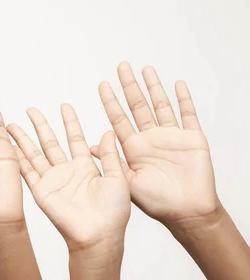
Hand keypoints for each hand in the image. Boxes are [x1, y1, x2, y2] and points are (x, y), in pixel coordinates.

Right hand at [7, 105, 129, 249]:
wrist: (98, 236)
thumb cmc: (114, 213)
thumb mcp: (118, 178)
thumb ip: (110, 155)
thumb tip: (109, 131)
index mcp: (86, 166)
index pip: (75, 138)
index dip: (70, 122)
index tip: (64, 106)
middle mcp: (67, 171)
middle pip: (50, 142)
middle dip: (40, 125)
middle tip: (31, 109)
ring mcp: (52, 181)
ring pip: (34, 154)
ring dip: (23, 139)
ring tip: (11, 124)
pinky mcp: (41, 192)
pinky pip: (27, 172)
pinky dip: (17, 160)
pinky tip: (8, 148)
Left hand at [94, 62, 217, 226]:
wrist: (186, 212)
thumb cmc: (156, 202)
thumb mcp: (126, 182)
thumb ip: (110, 162)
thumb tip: (88, 146)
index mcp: (133, 147)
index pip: (119, 118)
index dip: (111, 101)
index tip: (102, 84)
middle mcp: (150, 138)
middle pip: (138, 106)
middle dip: (129, 86)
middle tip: (121, 66)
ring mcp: (171, 137)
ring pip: (161, 105)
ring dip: (153, 87)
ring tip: (145, 69)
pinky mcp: (192, 139)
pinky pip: (188, 114)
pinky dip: (184, 99)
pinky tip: (178, 85)